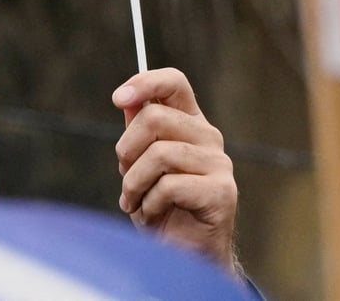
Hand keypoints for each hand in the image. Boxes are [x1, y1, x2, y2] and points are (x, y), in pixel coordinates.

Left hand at [113, 68, 239, 273]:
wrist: (182, 256)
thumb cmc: (161, 208)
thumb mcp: (140, 166)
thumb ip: (137, 132)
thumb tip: (127, 99)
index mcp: (190, 124)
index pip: (175, 83)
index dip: (145, 82)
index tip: (118, 98)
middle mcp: (208, 138)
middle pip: (155, 117)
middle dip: (126, 149)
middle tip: (124, 175)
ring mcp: (219, 164)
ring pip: (159, 154)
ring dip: (134, 183)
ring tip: (134, 201)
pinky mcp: (222, 193)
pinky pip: (170, 186)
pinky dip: (150, 203)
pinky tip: (152, 214)